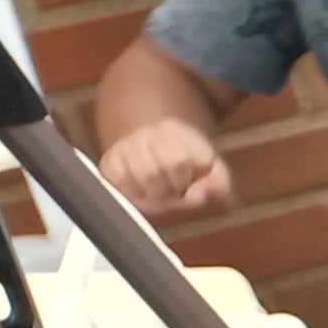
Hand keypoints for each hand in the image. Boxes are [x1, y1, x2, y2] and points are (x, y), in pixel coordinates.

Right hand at [99, 119, 228, 223]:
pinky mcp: (109, 161)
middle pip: (171, 163)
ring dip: (158, 194)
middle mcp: (151, 131)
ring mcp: (127, 144)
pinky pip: (123, 182)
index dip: (200, 179)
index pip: (198, 157)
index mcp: (179, 131)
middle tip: (176, 189)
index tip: (194, 180)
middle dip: (179, 186)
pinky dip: (136, 195)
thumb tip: (199, 196)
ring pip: (146, 173)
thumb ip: (217, 185)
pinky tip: (143, 192)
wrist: (146, 160)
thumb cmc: (185, 172)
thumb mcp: (211, 175)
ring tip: (161, 192)